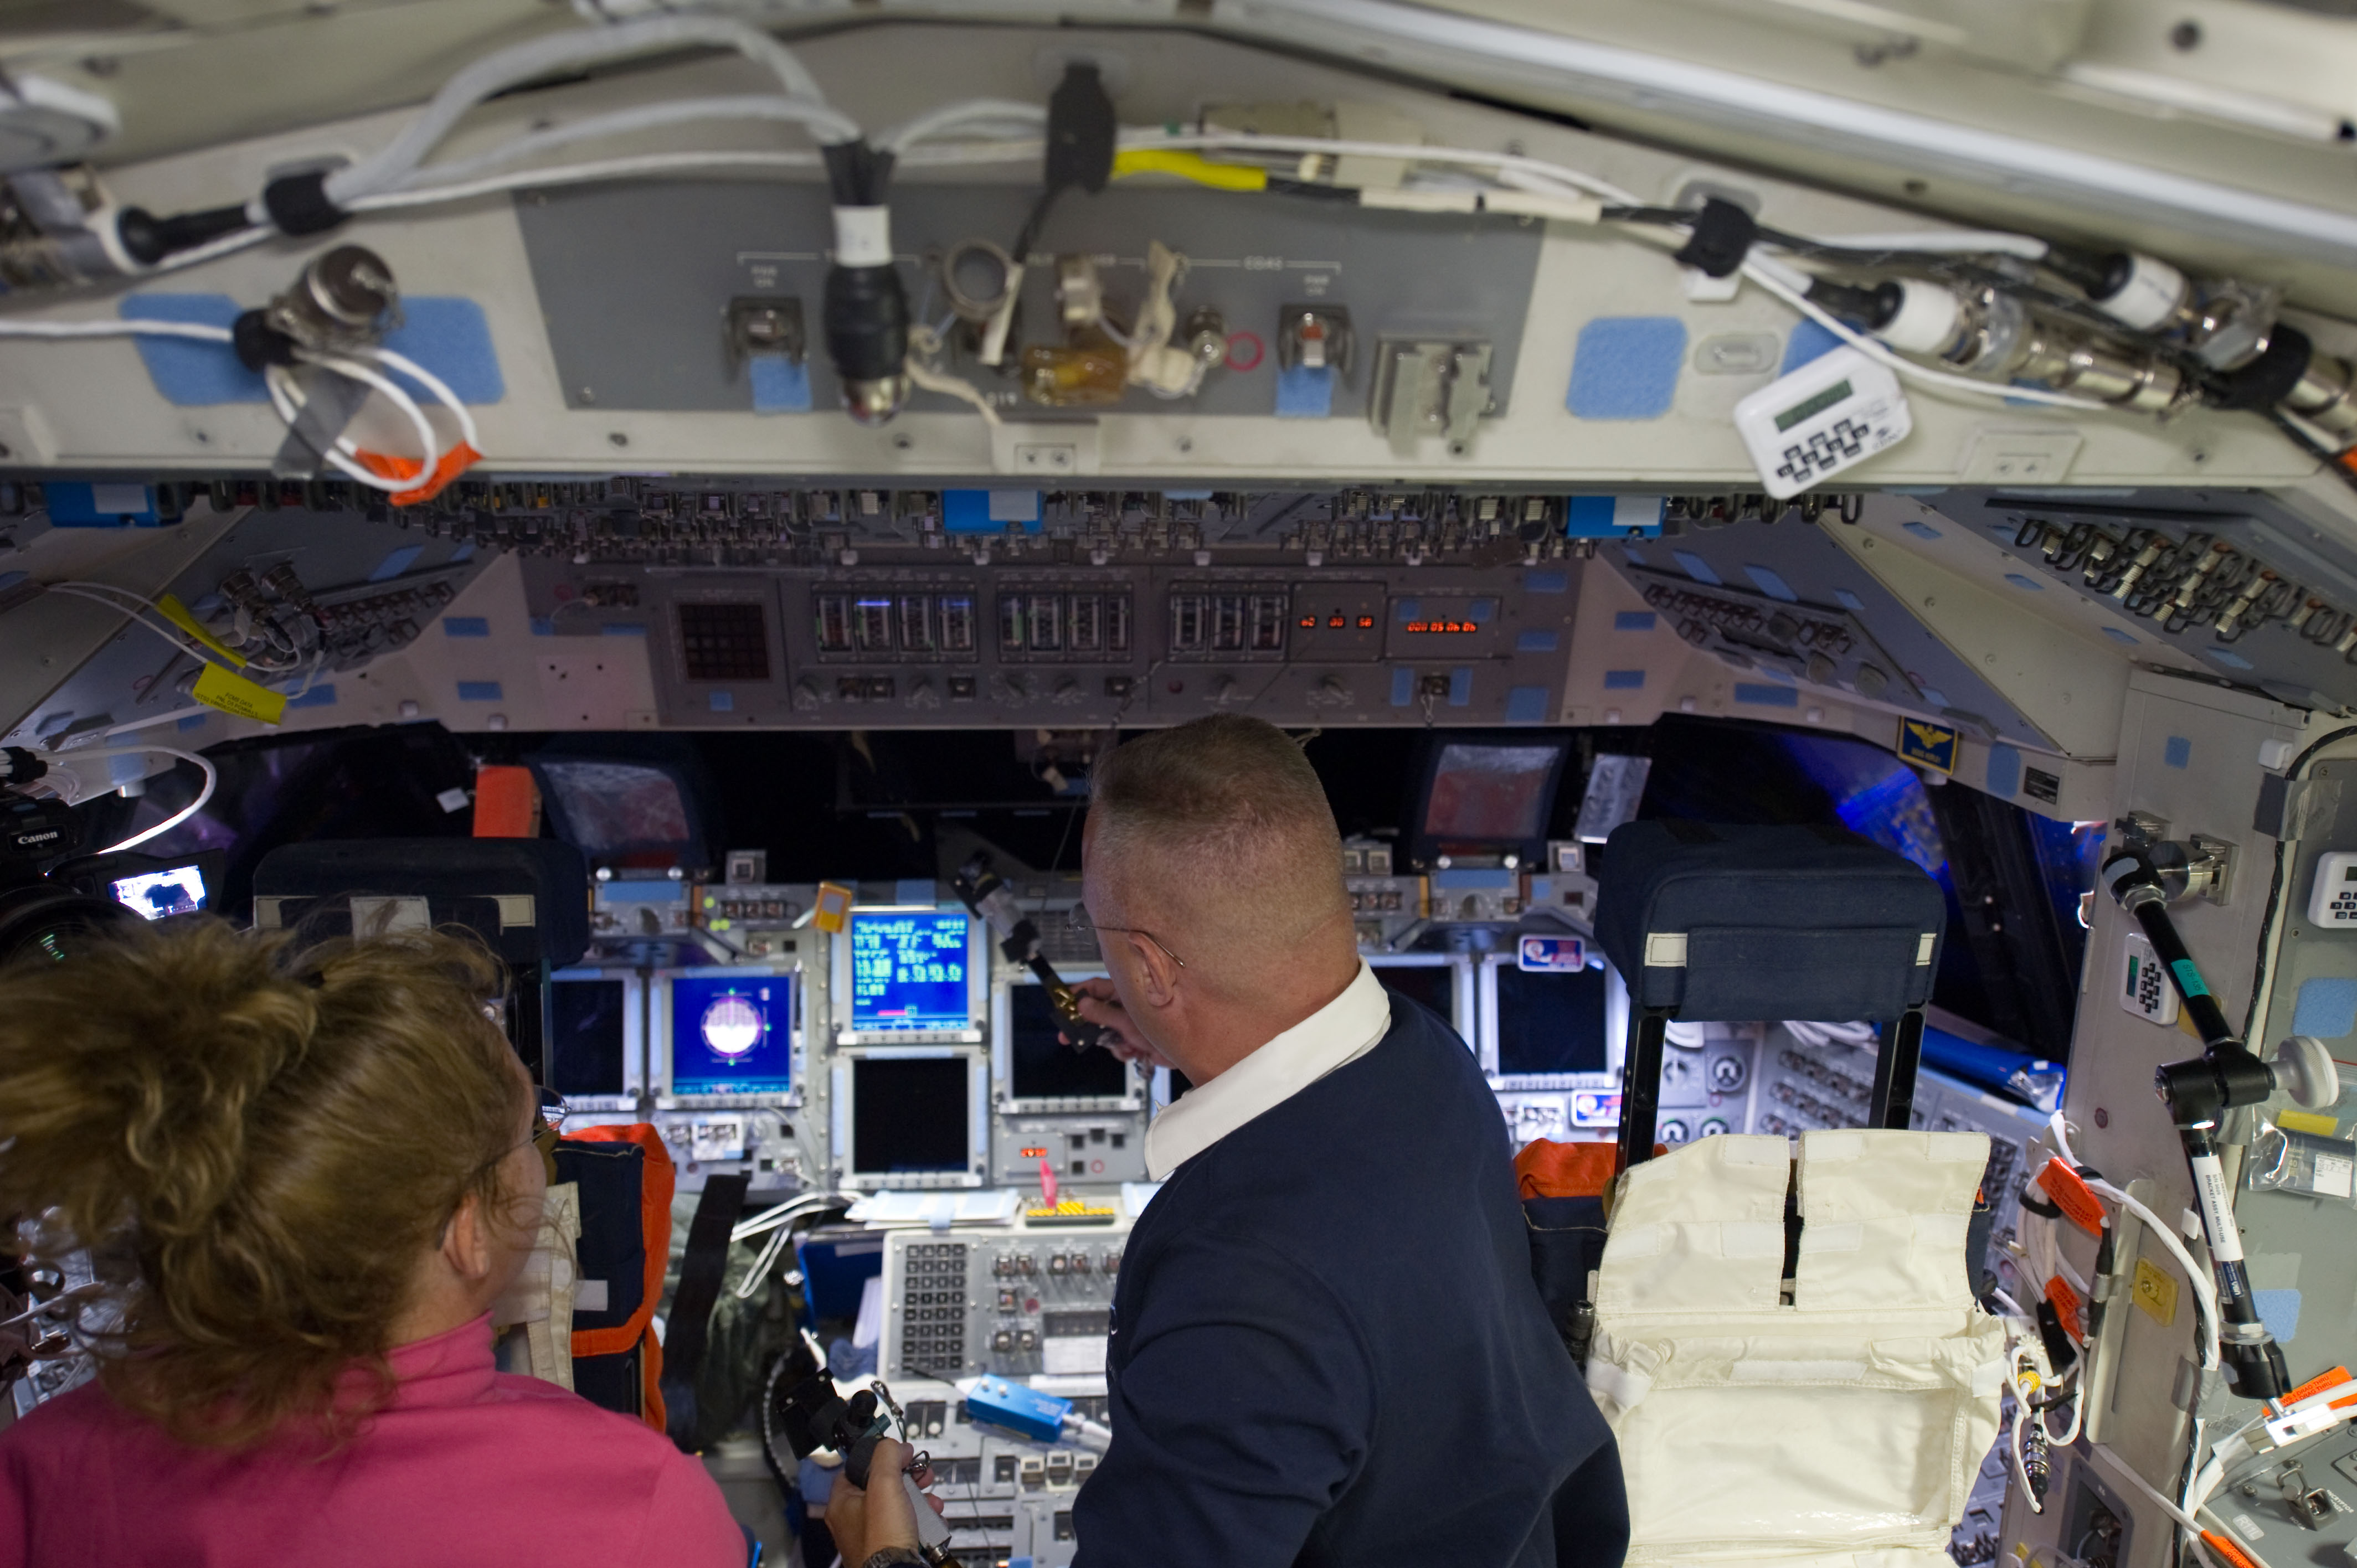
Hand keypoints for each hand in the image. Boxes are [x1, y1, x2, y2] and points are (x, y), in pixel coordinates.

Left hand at [825, 1438, 941, 1567]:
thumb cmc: (883, 1539)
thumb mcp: (884, 1485)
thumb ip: (887, 1456)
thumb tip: (895, 1446)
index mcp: (843, 1504)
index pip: (857, 1468)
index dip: (881, 1458)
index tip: (898, 1454)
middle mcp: (854, 1521)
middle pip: (883, 1486)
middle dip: (908, 1478)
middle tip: (921, 1475)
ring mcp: (872, 1536)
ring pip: (899, 1506)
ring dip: (920, 1499)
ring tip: (931, 1501)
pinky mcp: (891, 1547)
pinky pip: (907, 1525)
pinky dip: (922, 1520)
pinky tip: (932, 1519)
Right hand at [1065, 977, 1172, 1070]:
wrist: (1188, 1050)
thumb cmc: (1168, 1026)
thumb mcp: (1128, 1021)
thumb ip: (1103, 1013)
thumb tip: (1082, 1004)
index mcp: (1126, 991)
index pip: (1095, 987)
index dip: (1077, 995)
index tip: (1063, 1003)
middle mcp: (1128, 1005)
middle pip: (1097, 1012)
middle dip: (1086, 1027)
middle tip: (1068, 1036)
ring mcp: (1131, 1021)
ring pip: (1107, 1033)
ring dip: (1112, 1043)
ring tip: (1125, 1045)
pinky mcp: (1136, 1038)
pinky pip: (1119, 1045)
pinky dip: (1123, 1051)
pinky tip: (1134, 1052)